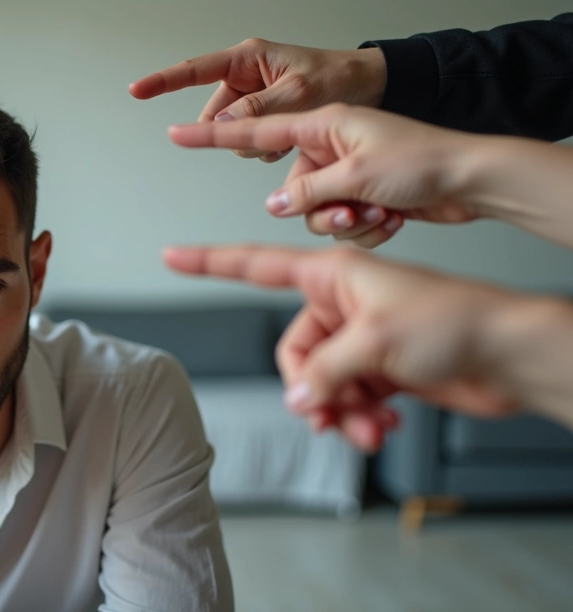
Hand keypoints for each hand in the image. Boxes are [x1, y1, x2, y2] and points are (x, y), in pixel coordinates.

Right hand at [129, 39, 385, 161]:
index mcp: (249, 60)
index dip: (163, 81)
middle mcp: (246, 76)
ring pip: (232, 132)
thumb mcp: (300, 95)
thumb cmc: (341, 78)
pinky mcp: (264, 114)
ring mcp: (254, 96)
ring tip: (291, 133)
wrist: (372, 87)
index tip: (136, 90)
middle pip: (215, 114)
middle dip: (236, 131)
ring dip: (256, 142)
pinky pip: (250, 139)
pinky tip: (292, 139)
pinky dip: (268, 145)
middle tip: (272, 133)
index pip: (194, 70)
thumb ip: (257, 110)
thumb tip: (220, 124)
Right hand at [164, 244, 526, 451]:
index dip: (209, 262)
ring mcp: (359, 337)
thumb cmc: (453, 322)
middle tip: (333, 410)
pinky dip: (358, 415)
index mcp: (331, 275)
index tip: (172, 255)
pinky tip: (381, 424)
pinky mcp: (380, 368)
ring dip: (339, 410)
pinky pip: (345, 397)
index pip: (254, 265)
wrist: (509, 355)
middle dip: (310, 389)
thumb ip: (322, 372)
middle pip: (291, 351)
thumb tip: (298, 401)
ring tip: (366, 425)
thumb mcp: (373, 343)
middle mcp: (341, 303)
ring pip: (319, 382)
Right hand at [169, 104, 483, 247]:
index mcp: (327, 125)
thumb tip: (276, 204)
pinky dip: (366, 230)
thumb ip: (307, 191)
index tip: (178, 132)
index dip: (216, 133)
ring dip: (346, 224)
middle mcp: (334, 149)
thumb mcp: (357, 176)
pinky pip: (343, 226)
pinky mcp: (367, 200)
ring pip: (317, 214)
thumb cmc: (427, 162)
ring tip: (379, 216)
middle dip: (320, 209)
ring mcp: (351, 175)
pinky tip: (393, 220)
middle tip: (352, 209)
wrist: (476, 183)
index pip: (257, 129)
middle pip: (293, 190)